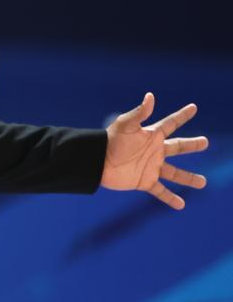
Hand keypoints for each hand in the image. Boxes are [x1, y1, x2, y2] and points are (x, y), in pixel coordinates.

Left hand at [101, 92, 207, 209]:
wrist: (96, 161)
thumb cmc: (110, 141)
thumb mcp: (125, 125)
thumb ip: (140, 113)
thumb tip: (151, 96)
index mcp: (151, 136)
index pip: (170, 123)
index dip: (182, 116)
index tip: (193, 107)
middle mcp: (154, 151)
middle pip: (177, 147)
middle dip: (191, 145)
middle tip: (205, 142)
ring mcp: (151, 167)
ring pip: (174, 173)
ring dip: (188, 178)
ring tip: (203, 183)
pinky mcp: (144, 181)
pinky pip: (160, 191)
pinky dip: (170, 198)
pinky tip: (181, 205)